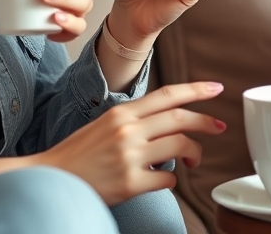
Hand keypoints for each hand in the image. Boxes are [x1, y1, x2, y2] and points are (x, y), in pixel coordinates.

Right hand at [38, 82, 227, 204]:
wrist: (51, 177)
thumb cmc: (78, 155)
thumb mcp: (104, 125)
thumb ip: (133, 120)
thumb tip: (165, 123)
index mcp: (122, 112)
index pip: (166, 94)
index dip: (195, 90)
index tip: (216, 89)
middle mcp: (127, 130)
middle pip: (180, 118)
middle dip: (205, 122)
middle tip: (219, 127)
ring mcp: (129, 155)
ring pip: (180, 145)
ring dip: (194, 153)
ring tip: (192, 160)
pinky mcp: (131, 181)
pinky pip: (167, 177)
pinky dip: (171, 178)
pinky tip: (162, 178)